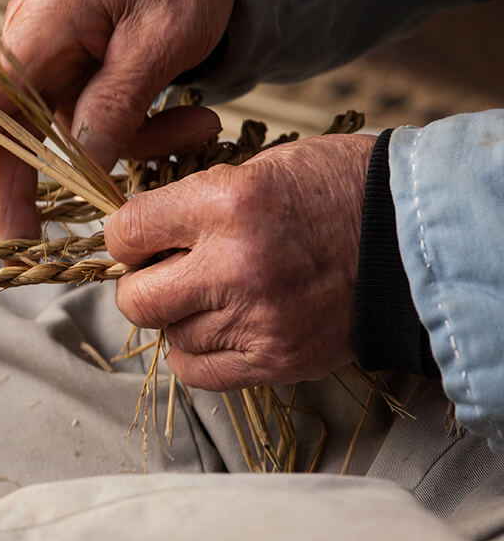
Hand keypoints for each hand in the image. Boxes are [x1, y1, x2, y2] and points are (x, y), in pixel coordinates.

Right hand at [0, 0, 237, 239]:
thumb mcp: (160, 39)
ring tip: (200, 130)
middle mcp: (34, 41)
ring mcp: (52, 57)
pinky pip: (93, 120)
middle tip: (31, 240)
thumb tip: (80, 166)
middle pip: (13, 126)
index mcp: (44, 23)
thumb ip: (116, 104)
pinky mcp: (76, 71)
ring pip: (65, 131)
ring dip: (130, 146)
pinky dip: (141, 131)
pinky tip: (194, 120)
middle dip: (27, 183)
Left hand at [104, 134, 376, 390]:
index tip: (141, 238)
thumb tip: (137, 235)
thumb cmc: (335, 190)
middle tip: (166, 272)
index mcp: (226, 204)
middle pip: (135, 300)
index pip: (126, 233)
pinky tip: (220, 326)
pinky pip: (199, 371)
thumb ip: (192, 204)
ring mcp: (256, 319)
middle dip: (141, 285)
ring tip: (213, 293)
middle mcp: (234, 266)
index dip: (127, 237)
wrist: (414, 238)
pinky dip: (197, 352)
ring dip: (178, 317)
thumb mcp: (257, 169)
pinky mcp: (276, 359)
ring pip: (168, 336)